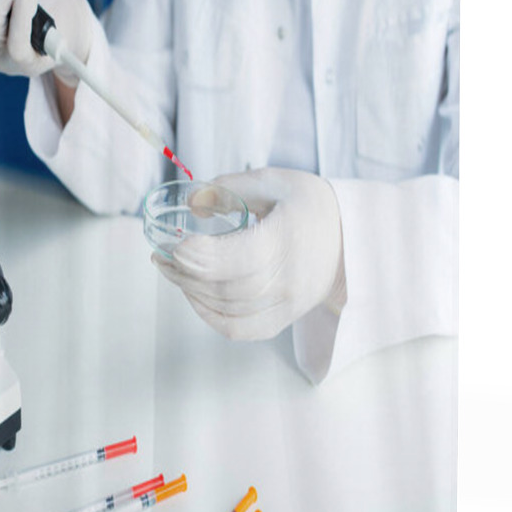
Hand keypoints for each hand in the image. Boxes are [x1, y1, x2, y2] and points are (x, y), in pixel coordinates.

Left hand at [152, 168, 346, 340]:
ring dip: (191, 292)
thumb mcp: (274, 181)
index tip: (175, 246)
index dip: (202, 257)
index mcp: (288, 239)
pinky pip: (238, 330)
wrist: (351, 240)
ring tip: (171, 270)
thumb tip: (192, 203)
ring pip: (227, 310)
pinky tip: (193, 295)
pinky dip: (209, 316)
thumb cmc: (309, 206)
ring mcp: (288, 304)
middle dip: (186, 274)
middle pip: (226, 288)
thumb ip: (229, 188)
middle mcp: (290, 278)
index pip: (240, 259)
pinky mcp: (283, 318)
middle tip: (160, 257)